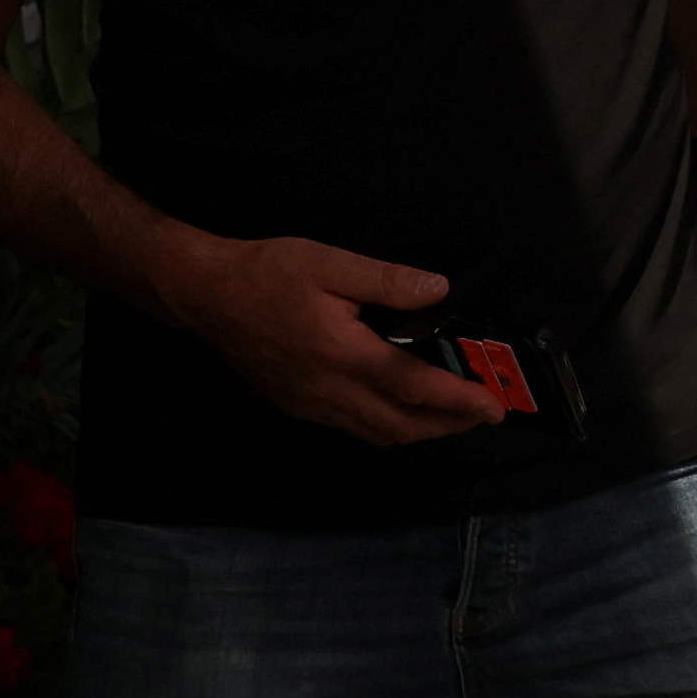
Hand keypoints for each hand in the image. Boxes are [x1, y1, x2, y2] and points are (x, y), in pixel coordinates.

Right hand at [149, 234, 504, 446]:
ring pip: (375, 434)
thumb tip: (439, 290)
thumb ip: (389, 281)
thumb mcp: (331, 263)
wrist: (202, 296)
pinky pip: (352, 428)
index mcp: (340, 354)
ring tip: (454, 415)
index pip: (412, 388)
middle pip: (399, 425)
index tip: (493, 406)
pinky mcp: (295, 405)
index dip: (458, 401)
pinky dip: (387, 426)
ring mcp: (308, 404)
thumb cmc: (267, 273)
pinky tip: (402, 408)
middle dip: (448, 426)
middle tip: (485, 414)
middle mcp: (326, 391)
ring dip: (420, 430)